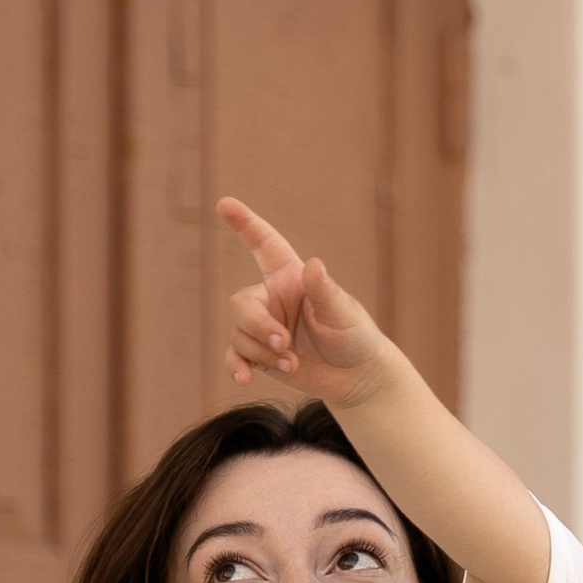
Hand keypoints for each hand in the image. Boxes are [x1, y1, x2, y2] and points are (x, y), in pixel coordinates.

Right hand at [218, 198, 393, 408]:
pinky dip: (237, 367)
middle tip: (284, 344)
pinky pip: (235, 356)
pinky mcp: (259, 355)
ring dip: (261, 352)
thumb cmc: (355, 336)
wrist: (358, 376)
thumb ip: (325, 292)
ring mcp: (263, 327)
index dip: (245, 224)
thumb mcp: (344, 313)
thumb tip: (314, 265)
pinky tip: (245, 378)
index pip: (264, 244)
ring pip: (238, 333)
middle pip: (241, 304)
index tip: (225, 204)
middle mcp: (273, 299)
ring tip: (292, 364)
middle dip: (257, 326)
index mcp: (291, 278)